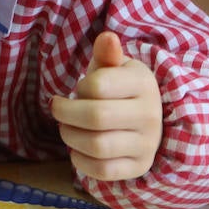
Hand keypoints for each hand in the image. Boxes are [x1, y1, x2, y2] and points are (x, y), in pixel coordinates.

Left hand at [51, 31, 162, 181]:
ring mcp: (147, 144)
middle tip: (58, 109)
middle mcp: (150, 115)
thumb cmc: (121, 87)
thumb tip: (107, 37)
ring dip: (70, 136)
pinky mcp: (138, 167)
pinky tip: (76, 148)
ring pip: (97, 146)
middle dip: (66, 113)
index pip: (98, 86)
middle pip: (95, 117)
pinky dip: (80, 161)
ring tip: (65, 127)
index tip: (80, 88)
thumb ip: (107, 54)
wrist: (146, 116)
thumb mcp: (115, 66)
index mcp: (143, 84)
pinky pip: (103, 171)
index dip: (81, 87)